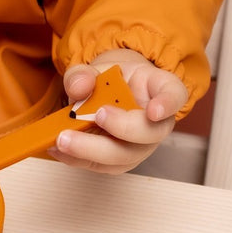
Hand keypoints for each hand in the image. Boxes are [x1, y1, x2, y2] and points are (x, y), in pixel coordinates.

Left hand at [52, 49, 188, 173]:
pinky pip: (102, 165)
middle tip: (95, 116)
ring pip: (125, 156)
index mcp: (159, 89)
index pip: (174, 95)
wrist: (108, 93)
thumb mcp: (96, 67)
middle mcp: (157, 122)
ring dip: (92, 150)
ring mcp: (140, 145)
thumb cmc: (112, 80)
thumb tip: (79, 87)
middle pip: (148, 133)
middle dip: (121, 128)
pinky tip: (57, 148)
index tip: (154, 111)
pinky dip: (77, 158)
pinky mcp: (119, 160)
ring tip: (63, 139)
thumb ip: (84, 74)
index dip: (167, 104)